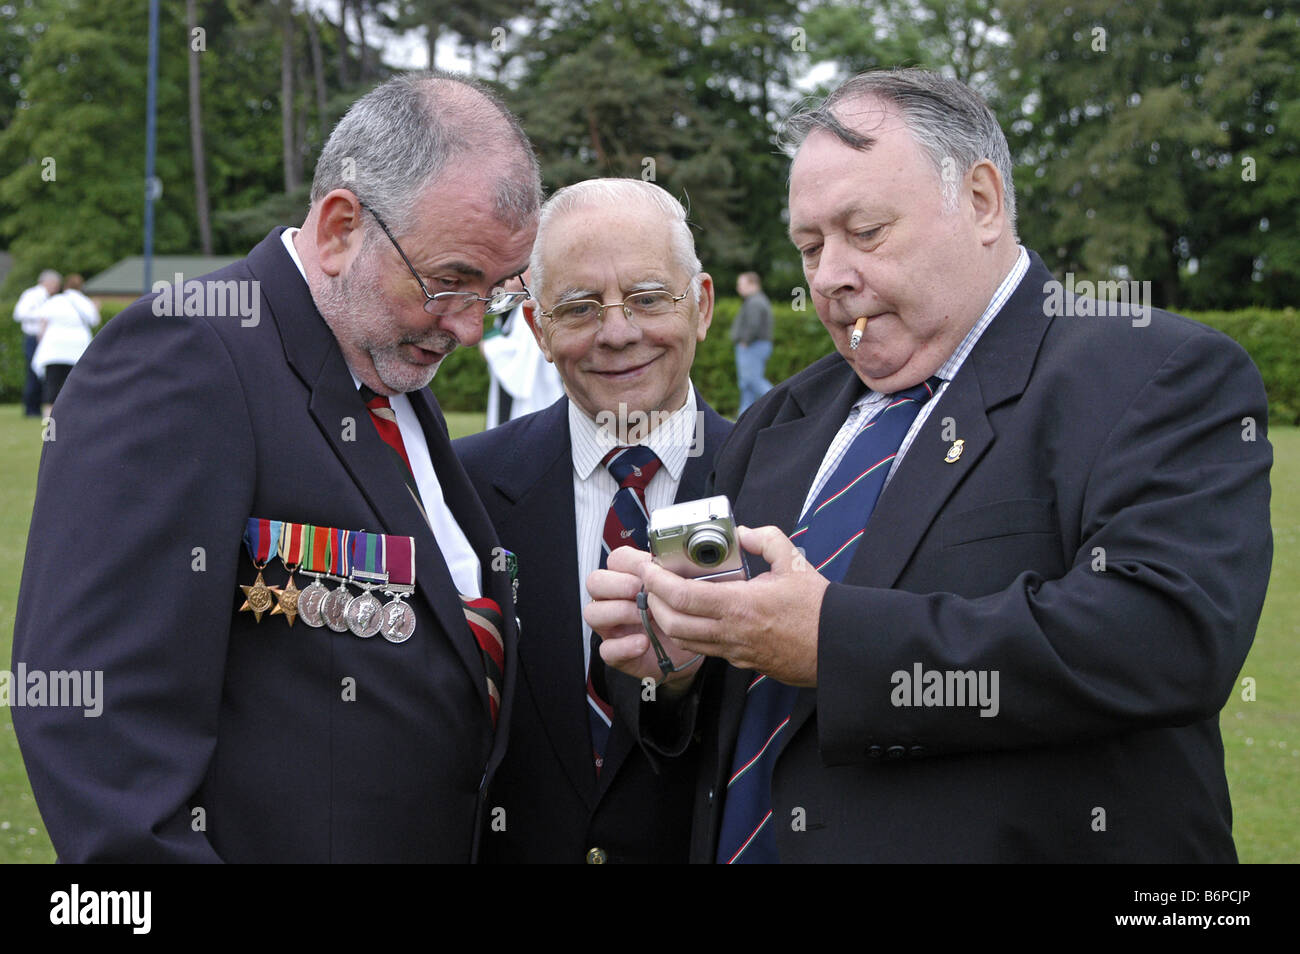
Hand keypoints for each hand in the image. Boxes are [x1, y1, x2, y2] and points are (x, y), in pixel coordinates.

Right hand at [585, 547, 704, 693]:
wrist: (692, 644)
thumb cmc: (682, 613)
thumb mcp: (680, 589)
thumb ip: (671, 573)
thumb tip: (670, 561)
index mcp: (628, 578)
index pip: (614, 560)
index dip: (629, 563)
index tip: (650, 571)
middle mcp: (615, 599)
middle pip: (595, 582)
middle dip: (619, 585)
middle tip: (643, 593)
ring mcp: (612, 626)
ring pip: (592, 613)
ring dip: (619, 612)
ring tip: (646, 617)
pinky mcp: (617, 652)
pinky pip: (606, 649)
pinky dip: (624, 646)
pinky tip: (644, 643)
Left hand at [637, 525, 828, 686]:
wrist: (836, 647)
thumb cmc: (817, 608)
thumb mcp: (793, 562)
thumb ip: (765, 539)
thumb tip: (741, 534)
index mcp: (740, 605)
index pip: (682, 597)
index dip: (657, 582)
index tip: (647, 568)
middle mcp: (731, 632)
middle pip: (672, 623)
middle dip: (654, 602)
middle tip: (651, 583)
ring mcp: (735, 651)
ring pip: (685, 640)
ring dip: (667, 620)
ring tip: (666, 599)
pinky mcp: (741, 662)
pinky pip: (705, 649)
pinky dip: (690, 632)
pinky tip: (694, 616)